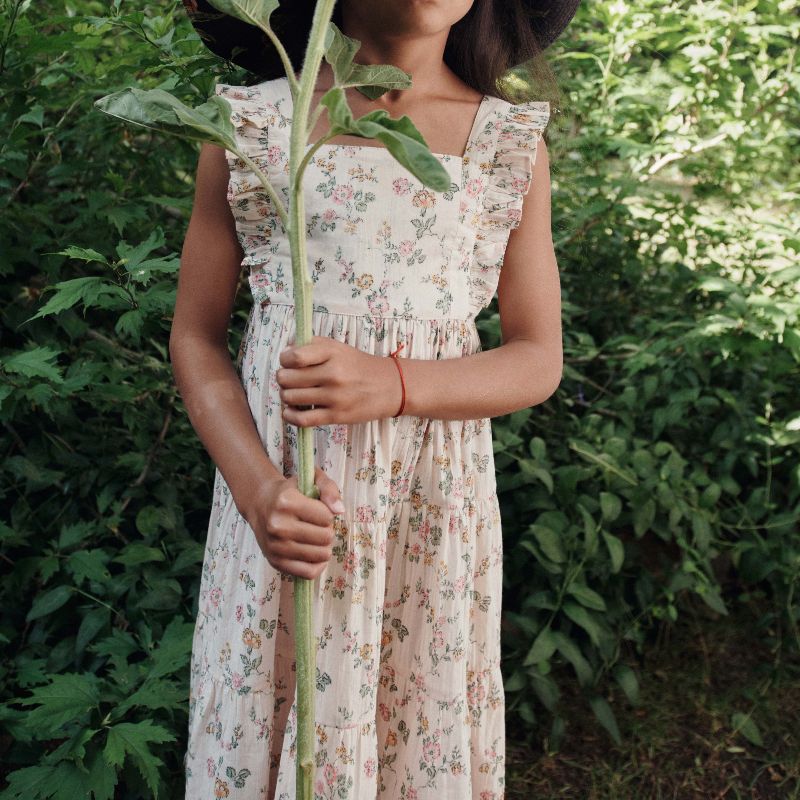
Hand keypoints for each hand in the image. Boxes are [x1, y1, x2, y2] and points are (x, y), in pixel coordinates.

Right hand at [242, 466, 344, 579]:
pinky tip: (314, 554)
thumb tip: (339, 511)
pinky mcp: (276, 562)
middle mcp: (278, 525)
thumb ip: (329, 489)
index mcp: (286, 502)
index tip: (318, 510)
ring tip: (315, 537)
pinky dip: (318, 565)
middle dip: (327, 530)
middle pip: (325, 537)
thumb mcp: (311, 479)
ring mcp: (275, 546)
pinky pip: (309, 573)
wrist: (261, 504)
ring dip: (324, 546)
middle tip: (316, 525)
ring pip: (320, 555)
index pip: (326, 516)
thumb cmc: (291, 492)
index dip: (327, 513)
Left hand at [277, 335, 402, 426]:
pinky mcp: (336, 416)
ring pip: (290, 398)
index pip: (293, 357)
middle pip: (287, 378)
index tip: (289, 363)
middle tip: (290, 380)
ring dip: (286, 396)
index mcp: (331, 353)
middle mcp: (333, 374)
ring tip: (294, 394)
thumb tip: (285, 353)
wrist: (389, 386)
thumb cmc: (358, 366)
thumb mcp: (338, 347)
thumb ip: (311, 345)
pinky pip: (302, 419)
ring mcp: (334, 396)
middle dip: (283, 379)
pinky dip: (290, 416)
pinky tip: (291, 411)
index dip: (284, 360)